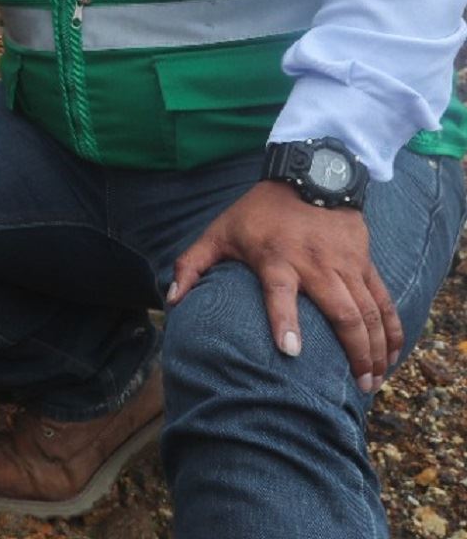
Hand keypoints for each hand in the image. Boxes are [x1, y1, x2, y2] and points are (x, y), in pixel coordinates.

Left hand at [167, 181, 397, 392]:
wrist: (308, 175)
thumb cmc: (257, 212)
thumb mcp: (218, 232)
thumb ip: (192, 265)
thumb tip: (171, 301)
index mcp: (276, 257)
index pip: (280, 291)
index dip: (284, 320)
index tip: (290, 351)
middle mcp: (315, 263)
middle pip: (342, 311)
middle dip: (352, 351)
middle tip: (355, 386)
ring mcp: (345, 264)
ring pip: (369, 311)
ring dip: (375, 348)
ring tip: (372, 382)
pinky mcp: (364, 263)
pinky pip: (384, 300)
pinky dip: (391, 329)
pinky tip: (392, 356)